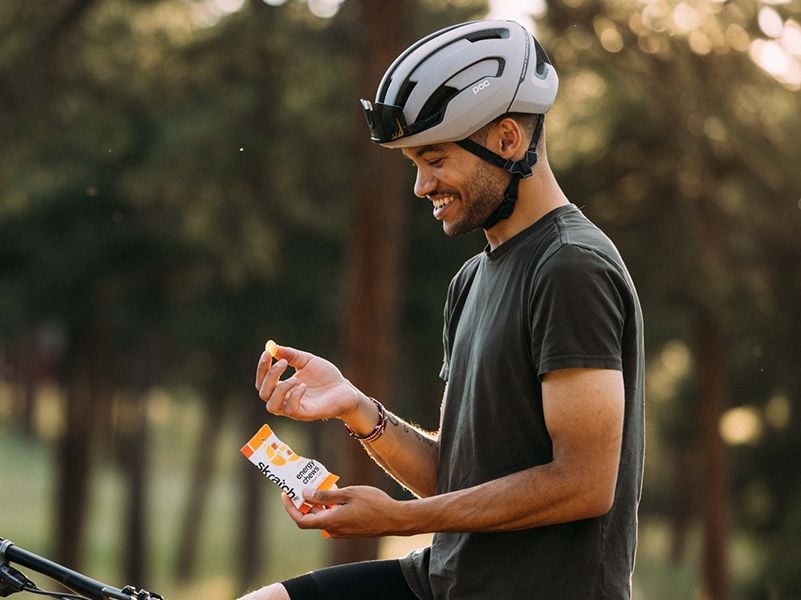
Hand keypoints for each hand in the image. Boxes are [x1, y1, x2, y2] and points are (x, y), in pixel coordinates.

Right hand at [255, 344, 362, 421]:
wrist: (345, 389)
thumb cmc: (325, 376)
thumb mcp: (306, 360)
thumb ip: (289, 354)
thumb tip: (271, 346)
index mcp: (282, 387)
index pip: (262, 381)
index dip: (262, 368)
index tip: (267, 353)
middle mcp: (285, 399)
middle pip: (263, 393)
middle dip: (270, 376)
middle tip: (283, 363)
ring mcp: (294, 409)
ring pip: (272, 406)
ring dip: (279, 389)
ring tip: (294, 378)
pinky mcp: (305, 414)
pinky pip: (290, 409)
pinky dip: (294, 396)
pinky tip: (304, 386)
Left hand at [280, 485, 408, 537]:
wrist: (395, 519)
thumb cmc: (374, 504)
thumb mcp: (348, 493)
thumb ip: (325, 495)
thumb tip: (305, 494)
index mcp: (330, 521)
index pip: (301, 520)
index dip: (290, 508)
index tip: (286, 494)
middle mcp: (333, 530)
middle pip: (311, 518)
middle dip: (304, 502)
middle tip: (302, 484)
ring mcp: (341, 532)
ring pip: (322, 518)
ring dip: (317, 504)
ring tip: (319, 485)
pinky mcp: (349, 530)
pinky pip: (332, 519)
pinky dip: (328, 508)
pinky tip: (335, 494)